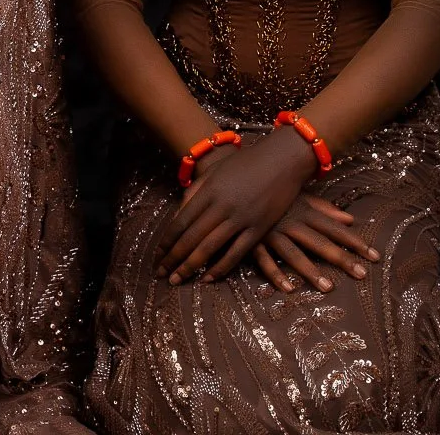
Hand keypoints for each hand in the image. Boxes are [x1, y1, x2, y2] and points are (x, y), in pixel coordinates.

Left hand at [156, 131, 326, 284]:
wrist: (281, 159)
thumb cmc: (245, 163)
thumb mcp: (216, 171)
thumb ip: (196, 191)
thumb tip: (178, 214)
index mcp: (208, 190)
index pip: (181, 220)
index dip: (167, 241)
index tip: (157, 255)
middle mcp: (221, 205)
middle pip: (192, 237)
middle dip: (174, 258)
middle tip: (161, 274)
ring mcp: (240, 218)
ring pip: (210, 247)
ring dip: (191, 266)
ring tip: (177, 280)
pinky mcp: (259, 228)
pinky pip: (236, 253)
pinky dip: (221, 268)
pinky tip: (208, 279)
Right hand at [252, 195, 378, 293]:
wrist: (235, 184)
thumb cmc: (272, 192)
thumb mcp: (298, 196)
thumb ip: (324, 208)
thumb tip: (351, 219)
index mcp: (303, 210)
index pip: (333, 228)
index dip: (354, 242)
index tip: (375, 256)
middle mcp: (290, 221)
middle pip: (319, 241)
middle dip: (341, 257)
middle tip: (361, 274)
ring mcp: (271, 231)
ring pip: (293, 252)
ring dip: (310, 270)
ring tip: (328, 287)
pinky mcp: (251, 240)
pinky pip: (263, 259)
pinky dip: (275, 273)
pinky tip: (289, 288)